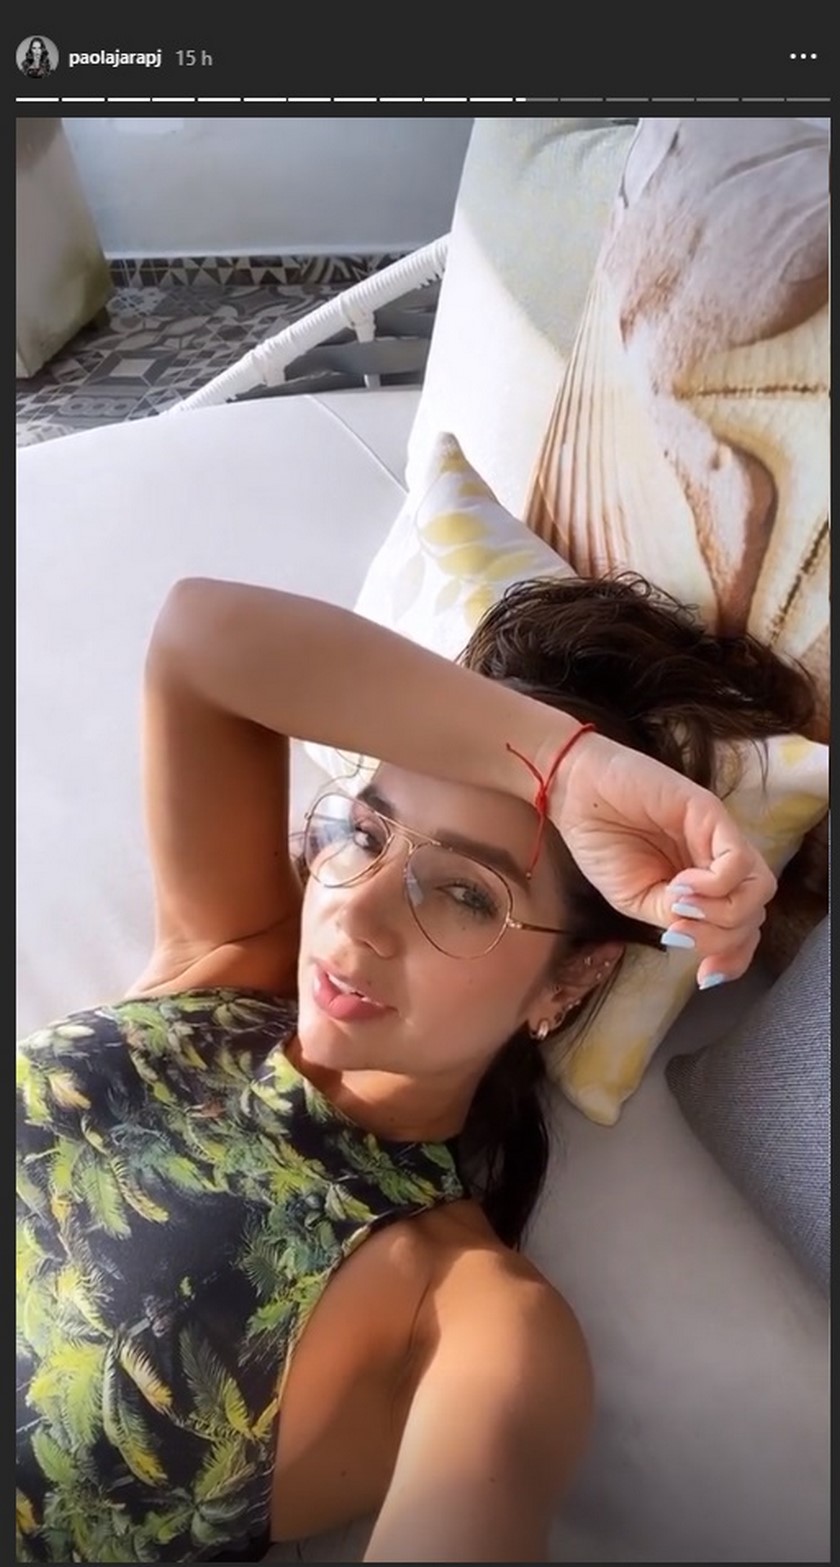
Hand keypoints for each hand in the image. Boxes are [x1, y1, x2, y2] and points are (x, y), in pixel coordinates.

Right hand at [550, 731, 775, 985]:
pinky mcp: (712, 814)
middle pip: (755, 914)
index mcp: (703, 886)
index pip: (744, 927)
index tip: (704, 977)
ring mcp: (719, 838)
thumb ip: (674, 918)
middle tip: (677, 936)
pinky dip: (715, 886)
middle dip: (723, 941)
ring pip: (759, 890)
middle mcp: (719, 862)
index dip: (734, 958)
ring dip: (723, 914)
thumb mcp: (636, 899)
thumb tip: (696, 937)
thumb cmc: (601, 842)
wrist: (576, 795)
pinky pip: (737, 862)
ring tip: (680, 910)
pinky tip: (680, 886)